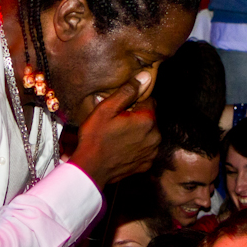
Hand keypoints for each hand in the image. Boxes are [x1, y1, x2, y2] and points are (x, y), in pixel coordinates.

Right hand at [70, 72, 159, 189]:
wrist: (91, 169)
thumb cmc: (95, 138)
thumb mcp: (105, 109)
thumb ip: (127, 91)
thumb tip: (145, 77)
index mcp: (147, 120)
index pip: (149, 100)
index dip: (134, 101)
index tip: (120, 108)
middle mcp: (155, 136)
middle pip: (149, 118)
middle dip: (136, 117)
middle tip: (116, 122)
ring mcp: (151, 152)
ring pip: (148, 133)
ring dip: (137, 132)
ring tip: (117, 136)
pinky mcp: (146, 163)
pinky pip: (145, 149)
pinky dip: (136, 147)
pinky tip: (121, 147)